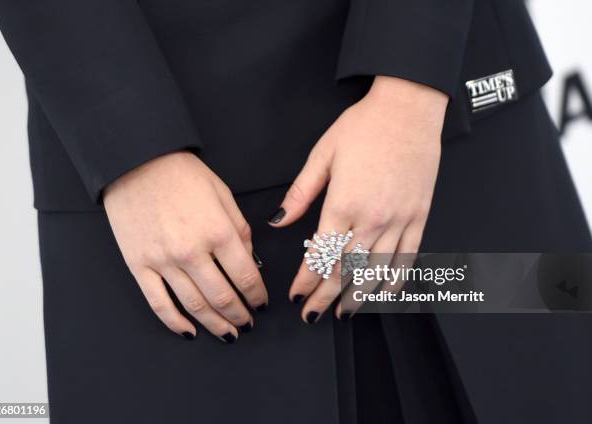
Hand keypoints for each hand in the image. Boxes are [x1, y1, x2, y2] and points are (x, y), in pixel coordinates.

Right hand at [104, 151, 267, 341]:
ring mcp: (162, 261)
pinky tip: (190, 332)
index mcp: (218, 232)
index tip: (261, 303)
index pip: (246, 277)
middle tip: (248, 323)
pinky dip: (175, 323)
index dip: (257, 296)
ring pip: (194, 306)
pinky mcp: (138, 265)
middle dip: (240, 315)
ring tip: (228, 334)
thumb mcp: (223, 196)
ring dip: (215, 325)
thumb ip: (239, 232)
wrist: (137, 161)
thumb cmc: (183, 175)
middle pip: (222, 297)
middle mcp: (192, 251)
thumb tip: (250, 263)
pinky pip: (158, 303)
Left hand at [269, 76, 447, 322]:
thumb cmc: (365, 127)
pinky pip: (408, 257)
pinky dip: (395, 279)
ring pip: (375, 271)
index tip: (296, 296)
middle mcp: (372, 218)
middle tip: (312, 315)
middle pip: (345, 270)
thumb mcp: (322, 155)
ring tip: (343, 314)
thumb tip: (279, 220)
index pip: (320, 255)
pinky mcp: (419, 216)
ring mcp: (399, 220)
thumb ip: (300, 194)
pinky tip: (384, 293)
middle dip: (325, 297)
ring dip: (357, 297)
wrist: (407, 109)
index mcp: (343, 204)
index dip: (305, 280)